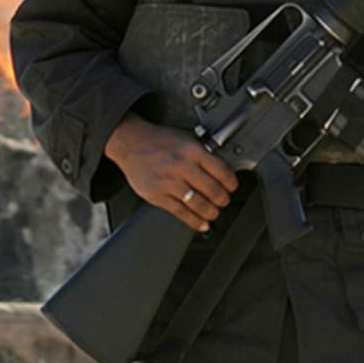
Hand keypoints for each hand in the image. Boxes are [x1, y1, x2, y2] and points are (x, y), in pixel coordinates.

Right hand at [103, 112, 237, 232]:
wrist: (131, 142)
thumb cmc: (159, 140)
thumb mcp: (186, 139)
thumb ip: (203, 154)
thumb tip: (222, 172)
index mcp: (192, 150)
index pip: (221, 171)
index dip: (231, 183)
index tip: (233, 187)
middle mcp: (181, 166)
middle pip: (213, 190)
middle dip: (223, 199)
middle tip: (224, 200)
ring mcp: (169, 182)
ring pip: (199, 204)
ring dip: (212, 212)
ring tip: (214, 212)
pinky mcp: (158, 195)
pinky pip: (181, 213)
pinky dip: (195, 222)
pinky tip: (202, 223)